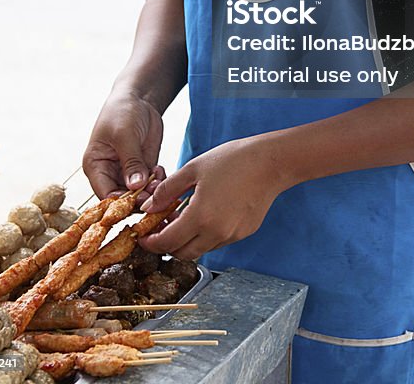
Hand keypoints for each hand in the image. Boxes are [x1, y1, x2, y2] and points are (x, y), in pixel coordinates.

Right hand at [83, 91, 165, 203]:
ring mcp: (128, 172)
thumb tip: (135, 187)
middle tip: (153, 191)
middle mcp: (109, 173)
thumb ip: (131, 161)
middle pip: (122, 198)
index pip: (104, 194)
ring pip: (139, 193)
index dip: (119, 203)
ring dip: (151, 191)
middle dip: (138, 198)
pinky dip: (158, 182)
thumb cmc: (122, 112)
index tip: (137, 201)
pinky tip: (161, 171)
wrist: (139, 99)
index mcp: (95, 166)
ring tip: (158, 178)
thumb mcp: (125, 135)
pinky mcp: (144, 168)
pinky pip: (151, 184)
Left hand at [138, 136, 285, 259]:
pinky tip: (205, 213)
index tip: (143, 236)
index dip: (151, 243)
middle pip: (182, 254)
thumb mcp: (193, 169)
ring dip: (186, 240)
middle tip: (160, 228)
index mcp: (201, 217)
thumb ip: (168, 190)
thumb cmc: (233, 160)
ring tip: (182, 217)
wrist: (270, 162)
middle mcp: (217, 233)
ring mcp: (232, 235)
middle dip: (166, 245)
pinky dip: (205, 234)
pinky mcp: (243, 232)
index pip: (167, 243)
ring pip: (200, 249)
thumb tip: (149, 207)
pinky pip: (217, 241)